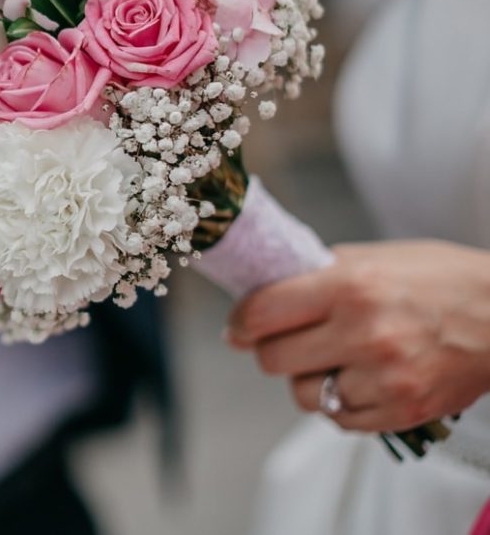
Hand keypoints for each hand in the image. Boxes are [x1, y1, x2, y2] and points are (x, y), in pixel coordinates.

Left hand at [226, 240, 489, 432]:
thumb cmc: (438, 279)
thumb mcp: (374, 258)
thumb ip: (316, 276)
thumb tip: (257, 295)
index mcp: (351, 286)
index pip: (261, 313)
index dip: (240, 322)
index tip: (238, 326)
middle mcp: (365, 333)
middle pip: (273, 359)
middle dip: (272, 350)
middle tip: (287, 341)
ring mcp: (385, 377)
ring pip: (303, 394)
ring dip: (308, 379)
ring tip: (333, 359)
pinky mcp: (403, 410)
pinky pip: (339, 419)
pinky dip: (340, 403)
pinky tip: (358, 379)